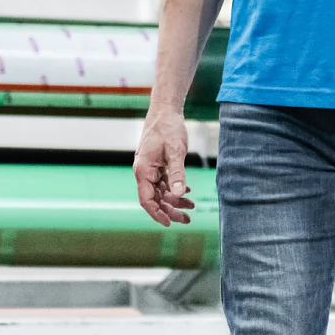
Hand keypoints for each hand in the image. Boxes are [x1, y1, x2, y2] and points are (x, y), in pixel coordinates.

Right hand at [134, 108, 195, 226]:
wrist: (165, 110)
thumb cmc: (168, 127)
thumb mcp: (175, 151)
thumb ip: (177, 173)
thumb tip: (179, 194)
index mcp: (143, 170)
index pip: (146, 200)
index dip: (157, 214)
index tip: (170, 223)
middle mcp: (144, 172)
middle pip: (155, 199)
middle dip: (170, 210)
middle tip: (188, 219)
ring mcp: (150, 169)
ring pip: (161, 192)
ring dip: (175, 201)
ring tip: (191, 207)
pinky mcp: (157, 165)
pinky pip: (164, 183)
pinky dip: (175, 189)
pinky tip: (187, 191)